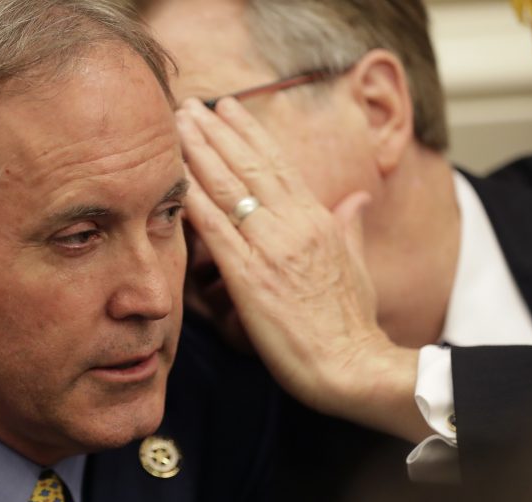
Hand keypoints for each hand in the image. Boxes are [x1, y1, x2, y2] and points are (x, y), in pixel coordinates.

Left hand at [176, 97, 428, 441]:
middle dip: (216, 132)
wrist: (353, 365)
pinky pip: (217, 233)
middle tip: (188, 105)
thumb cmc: (353, 323)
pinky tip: (175, 183)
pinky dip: (195, 204)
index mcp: (319, 219)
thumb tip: (354, 198)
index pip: (277, 164)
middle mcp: (294, 225)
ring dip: (199, 154)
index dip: (248, 134)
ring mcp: (272, 249)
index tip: (227, 109)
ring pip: (230, 190)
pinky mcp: (251, 279)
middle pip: (249, 167)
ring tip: (176, 126)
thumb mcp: (356, 265)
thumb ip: (348, 227)